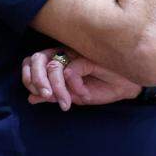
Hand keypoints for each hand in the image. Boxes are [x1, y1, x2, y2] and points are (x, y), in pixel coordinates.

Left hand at [22, 48, 140, 110]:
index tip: (35, 96)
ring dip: (55, 87)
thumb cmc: (101, 88)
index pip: (32, 63)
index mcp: (58, 61)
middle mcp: (64, 54)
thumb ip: (52, 96)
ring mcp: (76, 53)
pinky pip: (70, 71)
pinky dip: (74, 86)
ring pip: (52, 66)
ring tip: (65, 102)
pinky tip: (84, 94)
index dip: (28, 78)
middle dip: (36, 81)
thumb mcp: (73, 96)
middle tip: (46, 96)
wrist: (126, 87)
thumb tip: (31, 98)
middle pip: (37, 59)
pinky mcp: (87, 56)